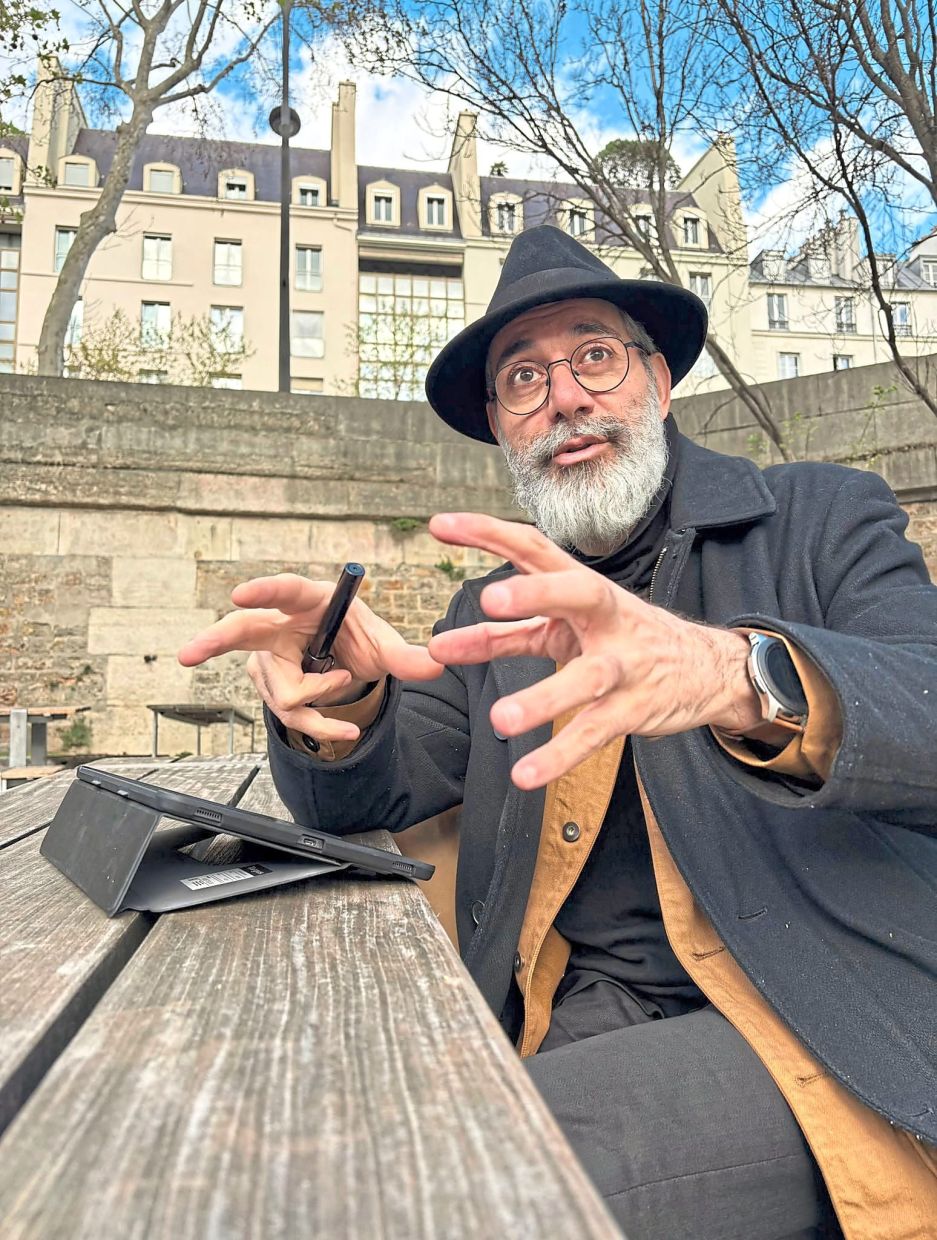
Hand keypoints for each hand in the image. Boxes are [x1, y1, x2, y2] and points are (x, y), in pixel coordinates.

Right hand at [178, 573, 442, 745]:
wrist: (350, 658)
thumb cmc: (360, 636)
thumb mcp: (386, 645)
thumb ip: (407, 656)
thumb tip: (438, 664)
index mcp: (311, 600)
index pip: (284, 589)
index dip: (263, 590)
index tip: (240, 592)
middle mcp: (282, 624)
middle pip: (241, 630)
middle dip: (213, 641)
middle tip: (187, 655)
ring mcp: (269, 656)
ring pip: (280, 690)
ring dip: (319, 700)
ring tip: (343, 683)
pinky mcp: (269, 683)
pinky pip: (287, 712)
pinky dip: (318, 723)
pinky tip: (341, 729)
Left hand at [427, 513, 761, 788]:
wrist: (707, 669)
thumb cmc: (621, 640)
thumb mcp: (565, 628)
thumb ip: (504, 634)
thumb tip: (439, 647)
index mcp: (583, 590)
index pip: (534, 549)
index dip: (489, 534)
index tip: (440, 524)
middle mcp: (606, 618)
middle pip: (576, 593)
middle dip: (536, 593)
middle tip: (489, 599)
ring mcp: (624, 664)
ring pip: (585, 679)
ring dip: (543, 699)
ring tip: (499, 720)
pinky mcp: (634, 708)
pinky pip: (593, 732)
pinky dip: (559, 755)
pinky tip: (525, 774)